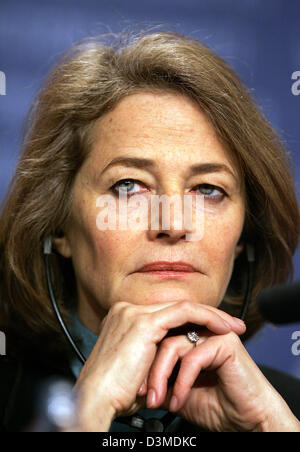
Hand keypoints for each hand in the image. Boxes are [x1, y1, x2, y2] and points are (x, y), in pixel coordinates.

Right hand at [72, 300, 245, 430]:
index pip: (167, 313)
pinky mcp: (143, 322)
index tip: (213, 329)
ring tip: (234, 326)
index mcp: (124, 319)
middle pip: (177, 306)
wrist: (94, 401)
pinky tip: (223, 328)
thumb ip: (157, 356)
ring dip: (213, 315)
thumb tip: (177, 360)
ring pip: (184, 306)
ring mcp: (133, 313)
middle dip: (208, 315)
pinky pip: (184, 313)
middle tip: (232, 324)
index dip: (193, 320)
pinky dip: (207, 318)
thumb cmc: (115, 394)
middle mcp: (127, 310)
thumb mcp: (140, 368)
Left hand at [144, 329, 299, 431]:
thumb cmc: (217, 406)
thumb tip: (135, 380)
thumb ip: (159, 380)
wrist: (247, 421)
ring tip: (157, 401)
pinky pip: (192, 358)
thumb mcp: (176, 393)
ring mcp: (213, 333)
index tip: (136, 388)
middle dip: (150, 370)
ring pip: (172, 346)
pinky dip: (180, 382)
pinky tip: (177, 400)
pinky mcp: (224, 343)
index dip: (145, 361)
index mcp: (190, 335)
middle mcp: (201, 329)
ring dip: (161, 376)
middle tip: (142, 395)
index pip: (158, 337)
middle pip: (161, 338)